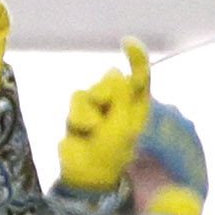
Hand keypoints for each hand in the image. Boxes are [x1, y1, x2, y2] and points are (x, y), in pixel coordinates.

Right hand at [63, 41, 154, 198]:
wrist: (86, 171)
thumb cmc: (112, 150)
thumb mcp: (122, 123)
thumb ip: (119, 95)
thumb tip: (113, 71)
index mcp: (137, 104)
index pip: (139, 75)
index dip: (135, 57)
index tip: (126, 42)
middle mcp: (118, 101)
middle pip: (109, 80)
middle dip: (104, 92)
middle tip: (105, 109)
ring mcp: (97, 106)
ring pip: (89, 90)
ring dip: (89, 109)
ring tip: (92, 128)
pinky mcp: (78, 112)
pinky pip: (76, 101)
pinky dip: (78, 115)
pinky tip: (82, 130)